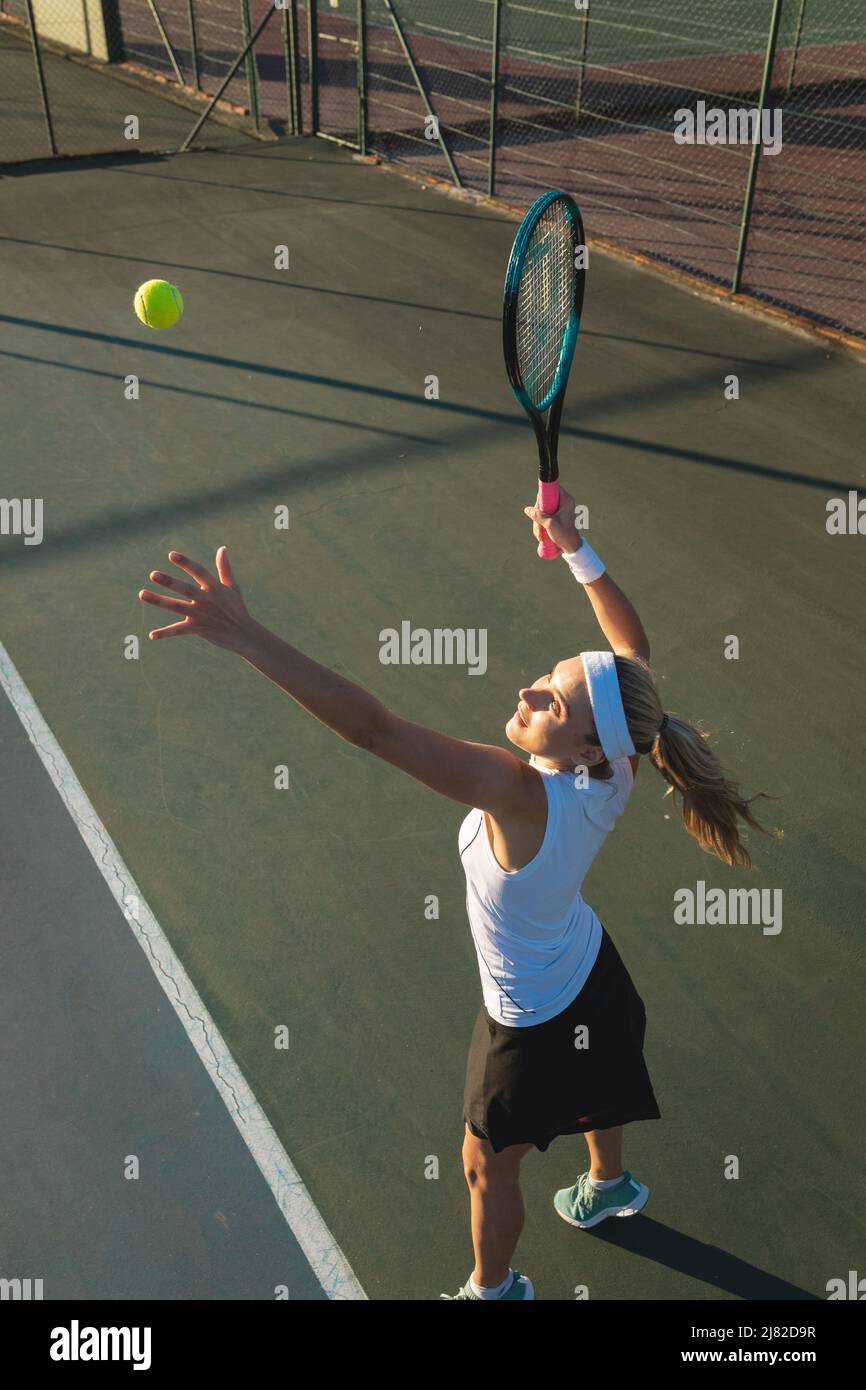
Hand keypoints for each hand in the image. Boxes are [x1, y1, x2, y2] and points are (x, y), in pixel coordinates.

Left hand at [139, 547, 256, 652]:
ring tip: (142, 594)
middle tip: (153, 574)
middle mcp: (207, 600)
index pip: (199, 572)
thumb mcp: (232, 587)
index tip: (171, 555)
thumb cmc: (237, 609)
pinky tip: (152, 635)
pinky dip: (166, 633)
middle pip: (186, 589)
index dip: (186, 563)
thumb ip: (224, 568)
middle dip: (170, 582)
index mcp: (214, 588)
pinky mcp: (199, 628)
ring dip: (159, 601)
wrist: (244, 635)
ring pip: (177, 607)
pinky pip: (179, 630)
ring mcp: (202, 615)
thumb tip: (222, 548)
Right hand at [523, 486, 580, 553]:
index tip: (538, 507)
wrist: (571, 547)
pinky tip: (540, 534)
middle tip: (537, 525)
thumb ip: (539, 515)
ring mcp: (558, 510)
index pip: (551, 489)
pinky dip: (539, 524)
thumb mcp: (550, 524)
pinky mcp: (555, 517)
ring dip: (537, 522)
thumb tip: (527, 509)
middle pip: (544, 501)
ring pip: (542, 510)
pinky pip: (543, 516)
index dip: (542, 496)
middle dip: (537, 514)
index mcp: (566, 500)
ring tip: (539, 534)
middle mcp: (563, 502)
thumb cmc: (564, 534)